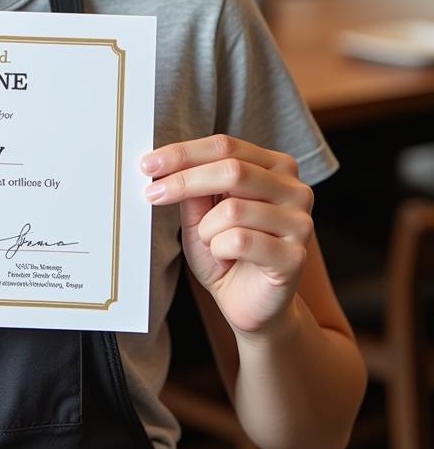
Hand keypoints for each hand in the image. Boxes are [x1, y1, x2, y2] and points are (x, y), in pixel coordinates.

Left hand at [142, 134, 313, 335]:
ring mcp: (300, 222)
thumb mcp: (200, 212)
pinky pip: (240, 241)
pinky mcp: (295, 257)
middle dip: (184, 181)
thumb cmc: (225, 251)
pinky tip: (227, 258)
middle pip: (232, 170)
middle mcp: (294, 189)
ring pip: (232, 210)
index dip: (183, 153)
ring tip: (212, 242)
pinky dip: (219, 249)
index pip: (225, 146)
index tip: (148, 164)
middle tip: (153, 194)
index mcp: (274, 167)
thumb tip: (165, 161)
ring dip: (206, 229)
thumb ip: (193, 186)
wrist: (249, 303)